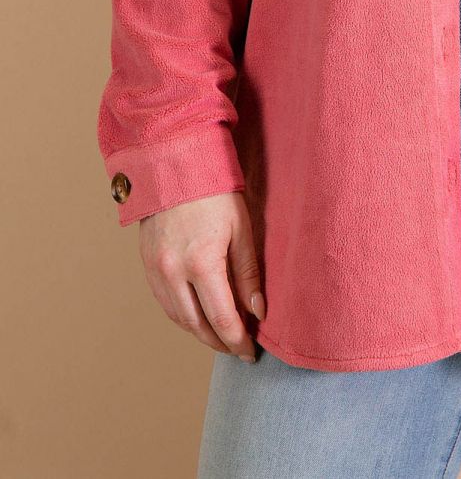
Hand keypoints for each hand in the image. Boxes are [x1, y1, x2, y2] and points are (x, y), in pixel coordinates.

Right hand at [138, 191, 264, 362]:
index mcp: (201, 263)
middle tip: (239, 349)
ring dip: (200, 333)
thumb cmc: (215, 191)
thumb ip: (248, 273)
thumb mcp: (242, 228)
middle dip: (220, 343)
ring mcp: (155, 271)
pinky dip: (183, 316)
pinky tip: (200, 316)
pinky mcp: (146, 265)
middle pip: (197, 326)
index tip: (251, 353)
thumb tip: (258, 311)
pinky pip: (165, 303)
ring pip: (178, 318)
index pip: (222, 319)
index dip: (238, 341)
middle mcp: (173, 273)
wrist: (174, 164)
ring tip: (222, 337)